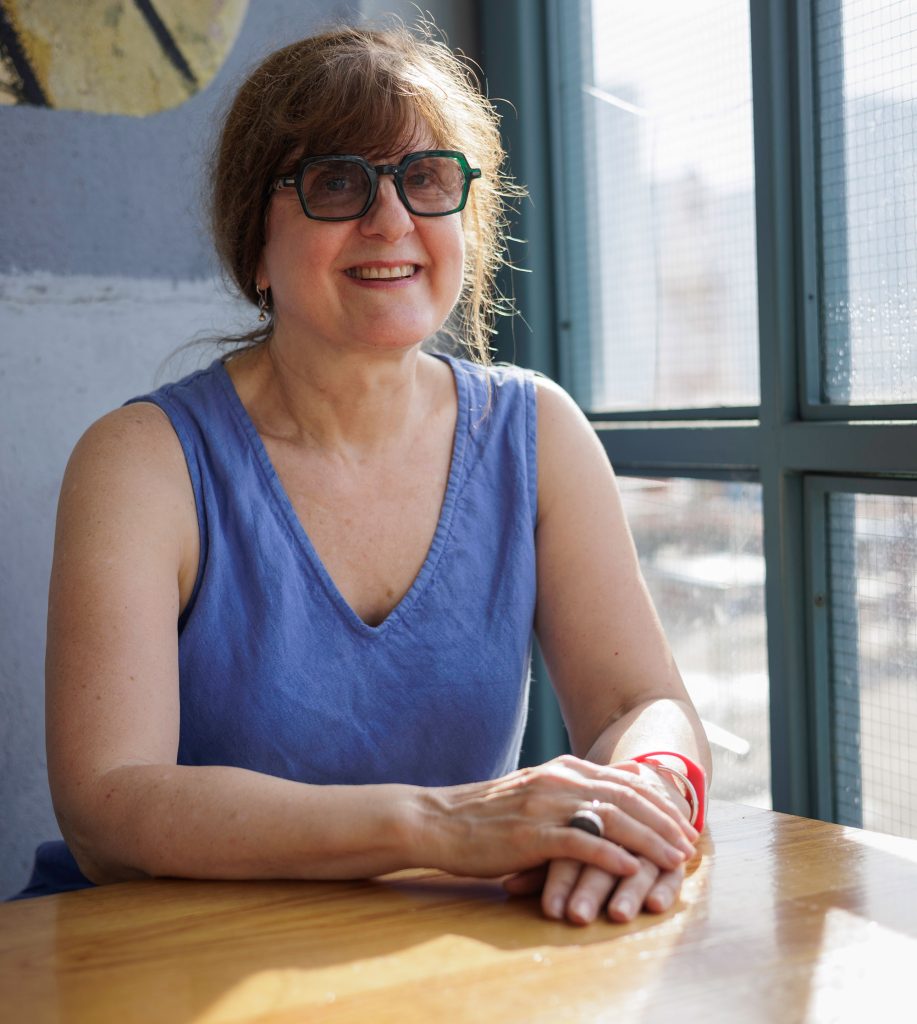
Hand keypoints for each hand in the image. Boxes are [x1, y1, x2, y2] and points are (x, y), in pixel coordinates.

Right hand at [501, 760, 697, 923]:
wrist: (438, 820)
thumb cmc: (486, 814)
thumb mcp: (534, 792)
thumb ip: (571, 791)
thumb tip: (614, 797)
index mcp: (562, 769)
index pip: (623, 782)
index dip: (658, 803)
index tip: (684, 823)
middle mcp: (559, 780)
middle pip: (626, 797)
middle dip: (664, 821)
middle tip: (690, 843)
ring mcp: (545, 805)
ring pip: (612, 818)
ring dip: (649, 840)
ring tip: (675, 859)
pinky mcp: (530, 833)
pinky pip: (580, 842)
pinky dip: (611, 856)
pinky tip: (631, 869)